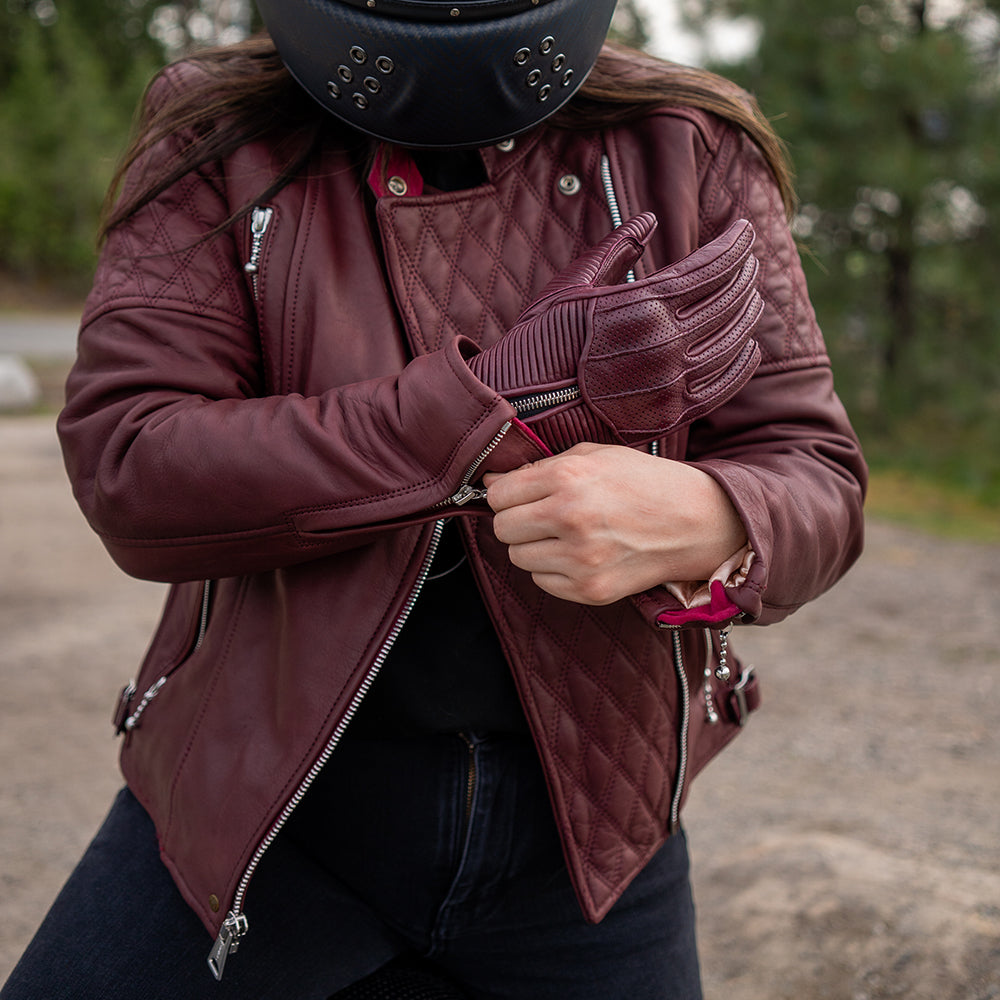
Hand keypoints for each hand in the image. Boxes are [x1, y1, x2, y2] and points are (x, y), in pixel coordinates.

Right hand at [468, 214, 762, 451]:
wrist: (523, 410)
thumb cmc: (540, 342)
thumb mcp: (573, 285)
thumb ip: (616, 249)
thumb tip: (648, 219)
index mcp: (644, 303)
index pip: (711, 265)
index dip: (734, 244)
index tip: (744, 231)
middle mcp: (666, 341)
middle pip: (729, 300)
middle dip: (744, 275)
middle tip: (749, 263)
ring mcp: (672, 381)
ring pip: (732, 340)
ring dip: (747, 315)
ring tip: (751, 299)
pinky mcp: (669, 414)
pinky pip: (723, 386)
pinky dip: (742, 364)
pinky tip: (749, 349)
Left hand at [483, 443, 747, 605]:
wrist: (696, 522)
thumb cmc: (643, 482)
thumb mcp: (594, 456)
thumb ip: (539, 468)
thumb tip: (490, 485)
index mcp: (568, 479)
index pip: (498, 496)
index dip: (507, 495)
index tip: (522, 496)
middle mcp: (570, 519)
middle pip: (503, 529)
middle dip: (516, 521)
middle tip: (542, 516)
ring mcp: (581, 560)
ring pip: (518, 558)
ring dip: (534, 547)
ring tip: (565, 535)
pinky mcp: (591, 590)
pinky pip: (542, 582)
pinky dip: (553, 570)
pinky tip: (580, 554)